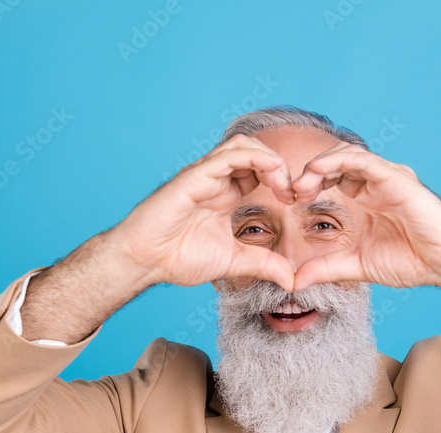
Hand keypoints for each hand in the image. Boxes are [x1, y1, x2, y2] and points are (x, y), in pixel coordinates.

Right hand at [114, 134, 297, 291]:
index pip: (260, 171)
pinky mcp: (194, 176)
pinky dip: (255, 157)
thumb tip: (291, 280)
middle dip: (281, 167)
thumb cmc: (178, 257)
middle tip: (294, 192)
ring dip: (270, 159)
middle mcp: (217, 180)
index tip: (295, 201)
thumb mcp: (233, 262)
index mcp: (226, 195)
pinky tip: (271, 172)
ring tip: (284, 183)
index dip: (283, 180)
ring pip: (244, 146)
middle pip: (255, 151)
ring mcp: (205, 175)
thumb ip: (263, 265)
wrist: (145, 260)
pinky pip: (228, 155)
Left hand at [289, 142, 440, 291]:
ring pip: (347, 154)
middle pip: (335, 160)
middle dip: (309, 172)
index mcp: (368, 196)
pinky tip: (318, 172)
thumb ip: (326, 268)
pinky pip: (364, 161)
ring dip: (319, 165)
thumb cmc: (412, 261)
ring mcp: (388, 177)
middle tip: (290, 191)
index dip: (308, 183)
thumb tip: (294, 281)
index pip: (332, 176)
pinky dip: (338, 162)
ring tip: (301, 185)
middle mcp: (377, 182)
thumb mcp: (357, 265)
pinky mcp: (398, 179)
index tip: (289, 199)